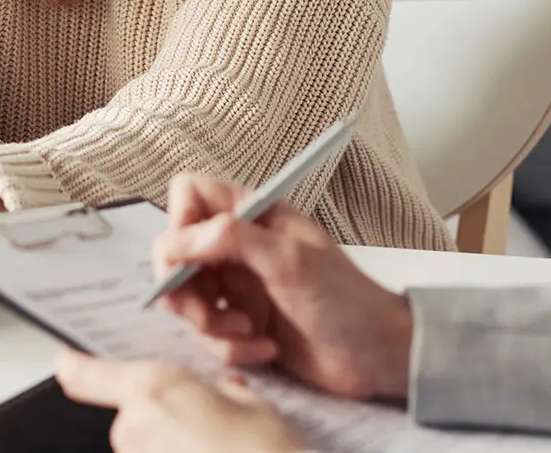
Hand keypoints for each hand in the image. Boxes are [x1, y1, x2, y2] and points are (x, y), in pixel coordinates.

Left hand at [56, 351, 306, 452]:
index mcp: (153, 389)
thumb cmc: (266, 452)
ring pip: (146, 444)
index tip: (66, 361)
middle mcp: (134, 427)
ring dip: (171, 444)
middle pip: (130, 413)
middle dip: (161, 415)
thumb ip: (227, 394)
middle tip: (202, 420)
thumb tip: (227, 392)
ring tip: (215, 447)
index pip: (85, 373)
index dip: (72, 365)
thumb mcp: (255, 408)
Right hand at [156, 175, 413, 400]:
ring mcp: (238, 286)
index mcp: (252, 214)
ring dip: (209, 326)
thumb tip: (172, 240)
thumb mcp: (287, 260)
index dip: (179, 224)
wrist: (378, 356)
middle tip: (209, 314)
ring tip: (246, 334)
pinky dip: (231, 348)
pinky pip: (209, 336)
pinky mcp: (242, 324)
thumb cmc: (345, 299)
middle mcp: (238, 246)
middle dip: (186, 290)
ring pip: (186, 299)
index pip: (189, 194)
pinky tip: (266, 348)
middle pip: (176, 253)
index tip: (190, 260)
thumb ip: (227, 239)